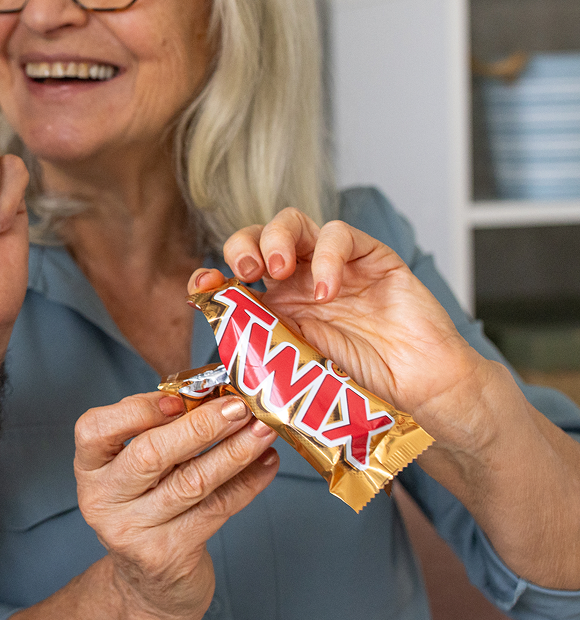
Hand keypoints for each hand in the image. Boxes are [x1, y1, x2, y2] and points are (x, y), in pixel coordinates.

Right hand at [74, 391, 276, 619]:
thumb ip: (158, 433)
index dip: (139, 409)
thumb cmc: (147, 508)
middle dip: (201, 426)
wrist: (149, 586)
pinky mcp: (168, 555)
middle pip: (150, 454)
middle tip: (239, 407)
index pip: (95, 428)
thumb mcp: (136, 471)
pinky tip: (266, 463)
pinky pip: (216, 510)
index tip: (180, 396)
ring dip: (234, 452)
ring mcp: (132, 531)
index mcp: (89, 468)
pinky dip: (247, 484)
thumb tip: (212, 394)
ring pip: (191, 482)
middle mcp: (102, 500)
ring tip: (262, 430)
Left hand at [212, 208, 493, 448]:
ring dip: (276, 238)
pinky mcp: (371, 258)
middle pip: (257, 236)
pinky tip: (326, 290)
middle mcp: (300, 280)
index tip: (202, 286)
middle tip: (247, 271)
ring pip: (294, 222)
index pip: (233, 273)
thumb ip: (253, 356)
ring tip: (278, 270)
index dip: (213, 273)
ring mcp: (334, 266)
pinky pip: (340, 235)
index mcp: (275, 305)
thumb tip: (203, 357)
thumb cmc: (359, 389)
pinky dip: (326, 256)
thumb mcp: (290, 374)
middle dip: (242, 244)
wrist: (417, 397)